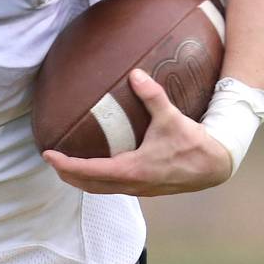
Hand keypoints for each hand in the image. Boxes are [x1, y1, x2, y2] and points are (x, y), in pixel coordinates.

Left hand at [42, 69, 234, 196]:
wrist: (216, 166)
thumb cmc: (193, 142)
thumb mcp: (172, 118)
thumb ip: (153, 96)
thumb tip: (135, 74)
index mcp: (133, 170)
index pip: (90, 171)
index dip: (66, 164)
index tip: (48, 155)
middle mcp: (132, 184)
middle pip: (89, 185)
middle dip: (67, 174)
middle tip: (50, 159)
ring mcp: (138, 189)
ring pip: (100, 189)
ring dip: (80, 180)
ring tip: (65, 166)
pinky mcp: (144, 188)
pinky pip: (112, 188)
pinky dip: (97, 181)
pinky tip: (94, 169)